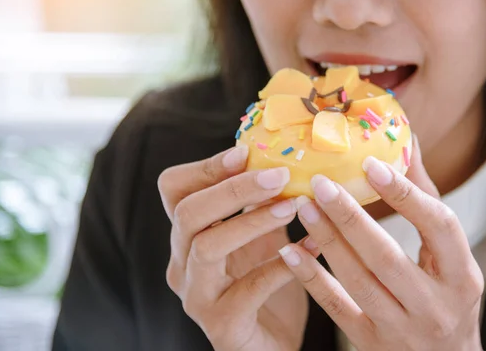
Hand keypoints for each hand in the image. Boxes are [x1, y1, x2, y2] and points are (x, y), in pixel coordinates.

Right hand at [158, 145, 318, 350]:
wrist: (272, 344)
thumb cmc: (266, 283)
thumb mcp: (263, 234)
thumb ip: (262, 201)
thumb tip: (282, 156)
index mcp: (188, 235)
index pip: (174, 190)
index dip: (205, 168)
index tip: (245, 153)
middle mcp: (182, 263)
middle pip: (186, 214)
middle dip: (233, 189)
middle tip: (279, 176)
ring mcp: (196, 296)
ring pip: (207, 247)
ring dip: (252, 222)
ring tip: (293, 207)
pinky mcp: (221, 325)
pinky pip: (247, 291)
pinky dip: (281, 267)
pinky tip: (312, 248)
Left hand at [278, 136, 483, 350]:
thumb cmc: (447, 294)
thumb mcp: (450, 254)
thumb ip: (426, 198)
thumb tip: (407, 141)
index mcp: (462, 276)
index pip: (439, 227)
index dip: (405, 194)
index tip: (370, 164)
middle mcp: (435, 306)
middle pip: (388, 257)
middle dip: (350, 218)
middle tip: (320, 183)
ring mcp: (402, 329)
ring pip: (358, 281)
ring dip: (327, 241)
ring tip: (303, 206)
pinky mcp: (372, 343)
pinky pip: (337, 309)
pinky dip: (312, 278)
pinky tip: (289, 250)